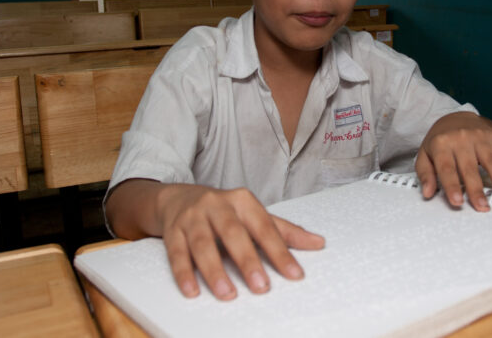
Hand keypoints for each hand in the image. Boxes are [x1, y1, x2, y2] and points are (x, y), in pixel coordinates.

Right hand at [156, 184, 324, 299]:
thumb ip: (284, 231)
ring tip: (228, 294)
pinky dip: (184, 273)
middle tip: (261, 287)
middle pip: (233, 233)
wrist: (178, 198)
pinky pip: (176, 252)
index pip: (265, 227)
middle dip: (248, 261)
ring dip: (215, 270)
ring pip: (203, 243)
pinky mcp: (173, 230)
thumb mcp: (253, 215)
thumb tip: (319, 243)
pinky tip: (192, 291)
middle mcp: (217, 204)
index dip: (280, 252)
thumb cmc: (224, 211)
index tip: (294, 274)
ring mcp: (193, 217)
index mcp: (242, 200)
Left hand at [415, 112, 491, 210]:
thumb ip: (426, 174)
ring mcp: (479, 136)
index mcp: (442, 144)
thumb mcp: (425, 156)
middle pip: (470, 168)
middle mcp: (462, 138)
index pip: (447, 169)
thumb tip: (427, 193)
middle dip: (476, 189)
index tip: (457, 202)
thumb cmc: (439, 143)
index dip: (452, 186)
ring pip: (491, 160)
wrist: (450, 118)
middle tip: (482, 207)